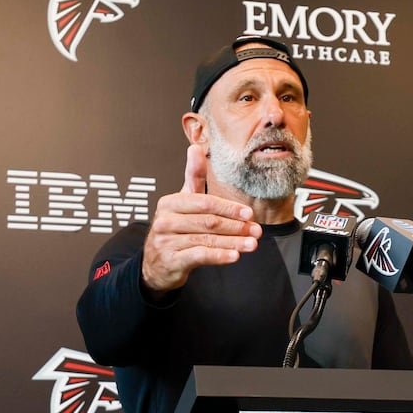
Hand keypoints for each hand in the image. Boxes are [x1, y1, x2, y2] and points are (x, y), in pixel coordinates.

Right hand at [140, 145, 260, 292]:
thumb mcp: (183, 202)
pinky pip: (199, 256)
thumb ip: (193, 178)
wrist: (156, 264)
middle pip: (208, 221)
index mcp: (170, 203)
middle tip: (256, 230)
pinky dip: (219, 256)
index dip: (228, 208)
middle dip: (235, 226)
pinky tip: (234, 256)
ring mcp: (166, 241)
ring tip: (252, 244)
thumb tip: (195, 148)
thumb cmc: (174, 230)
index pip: (204, 203)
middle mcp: (165, 221)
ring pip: (206, 239)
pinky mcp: (171, 260)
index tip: (248, 213)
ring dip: (233, 242)